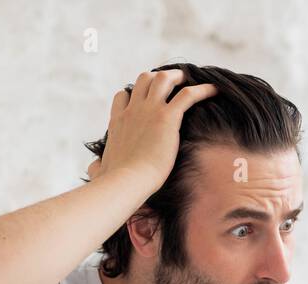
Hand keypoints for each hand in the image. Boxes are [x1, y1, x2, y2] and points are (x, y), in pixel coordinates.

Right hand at [86, 69, 217, 193]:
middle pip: (143, 80)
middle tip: (171, 82)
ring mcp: (149, 111)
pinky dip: (202, 90)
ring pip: (163, 79)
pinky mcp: (167, 117)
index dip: (133, 94)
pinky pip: (188, 95)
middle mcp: (132, 111)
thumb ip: (97, 168)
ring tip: (189, 80)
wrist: (127, 181)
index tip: (143, 99)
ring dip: (177, 77)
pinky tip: (214, 90)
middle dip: (157, 77)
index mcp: (117, 123)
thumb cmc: (114, 182)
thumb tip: (92, 170)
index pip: (122, 97)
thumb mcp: (100, 170)